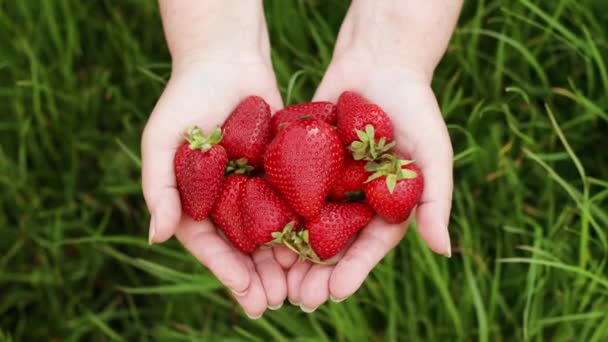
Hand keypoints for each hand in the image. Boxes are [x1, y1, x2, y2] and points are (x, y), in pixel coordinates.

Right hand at [142, 0, 294, 316]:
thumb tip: (156, 237)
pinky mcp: (283, 172)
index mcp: (195, 203)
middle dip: (259, 278)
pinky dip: (303, 226)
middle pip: (244, 248)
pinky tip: (319, 247)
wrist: (226, 60)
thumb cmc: (185, 99)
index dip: (228, 273)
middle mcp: (227, 201)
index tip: (248, 297)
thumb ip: (158, 188)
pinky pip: (292, 204)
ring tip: (300, 288)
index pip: (211, 246)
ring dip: (284, 262)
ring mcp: (255, 188)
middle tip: (278, 304)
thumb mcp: (161, 142)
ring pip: (271, 233)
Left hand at [287, 0, 458, 310]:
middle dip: (318, 272)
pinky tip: (259, 232)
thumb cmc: (415, 106)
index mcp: (386, 203)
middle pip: (335, 243)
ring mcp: (328, 180)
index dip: (354, 270)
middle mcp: (355, 198)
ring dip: (293, 251)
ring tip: (276, 276)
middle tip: (300, 298)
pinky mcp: (304, 160)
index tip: (336, 293)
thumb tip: (443, 252)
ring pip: (307, 223)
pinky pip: (288, 190)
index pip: (370, 245)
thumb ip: (435, 201)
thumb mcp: (432, 153)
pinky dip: (275, 212)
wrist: (379, 59)